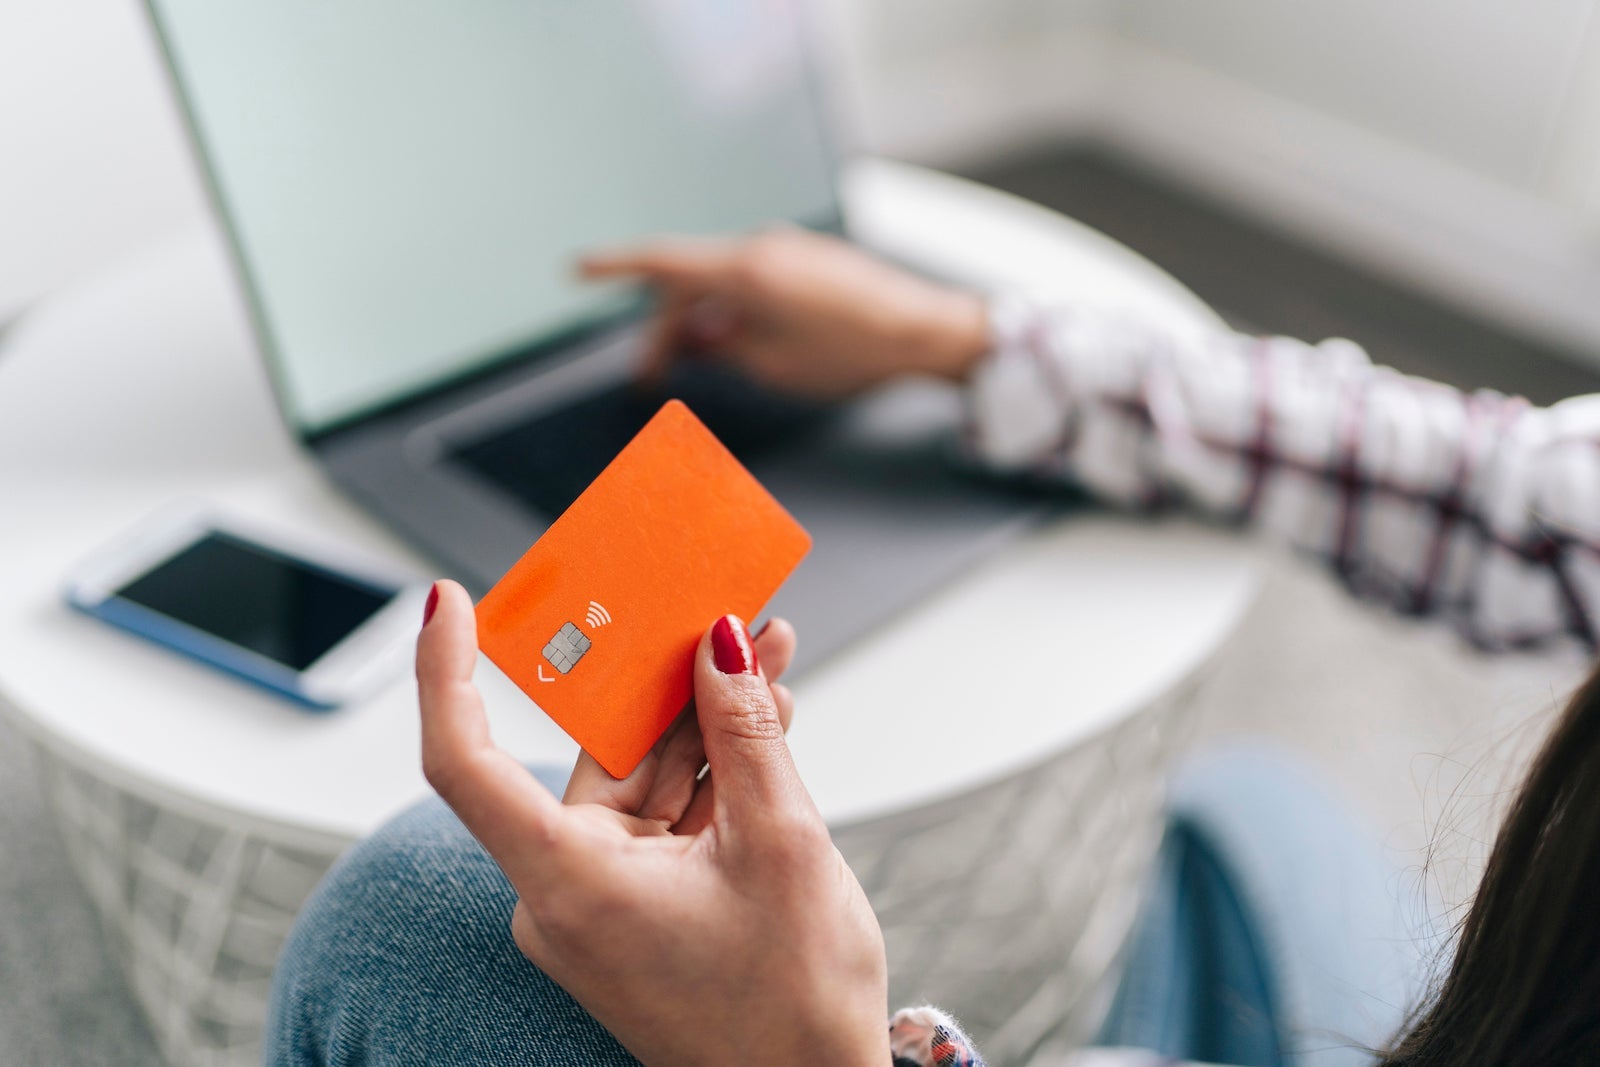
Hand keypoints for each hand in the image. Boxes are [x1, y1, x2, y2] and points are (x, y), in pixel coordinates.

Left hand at [416, 581, 889, 1066]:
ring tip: (768, 659)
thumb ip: (745, 732)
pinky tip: (761, 722)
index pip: (464, 763)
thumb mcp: (781, 843)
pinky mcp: (636, 909)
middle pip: (594, 756)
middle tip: (722, 616)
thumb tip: (723, 643)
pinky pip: (660, 818)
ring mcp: (601, 903)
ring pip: (639, 781)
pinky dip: (709, 774)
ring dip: (705, 724)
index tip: (448, 603)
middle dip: (668, 683)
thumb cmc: (792, 1006)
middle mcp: (566, 893)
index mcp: (569, 886)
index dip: (445, 673)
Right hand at [581, 226, 989, 398]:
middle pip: (688, 282)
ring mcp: (786, 249)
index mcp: (745, 271)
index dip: (613, 267)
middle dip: (663, 328)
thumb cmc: (853, 352)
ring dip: (701, 321)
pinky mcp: (806, 259)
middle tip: (647, 377)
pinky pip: (751, 280)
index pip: (661, 261)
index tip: (577, 271)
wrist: (925, 330)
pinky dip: (732, 310)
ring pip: (719, 283)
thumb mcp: (773, 367)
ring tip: (700, 364)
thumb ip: (723, 349)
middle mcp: (761, 248)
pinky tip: (738, 344)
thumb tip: (697, 339)